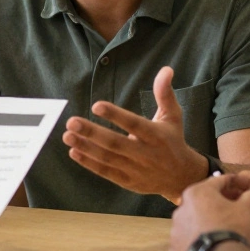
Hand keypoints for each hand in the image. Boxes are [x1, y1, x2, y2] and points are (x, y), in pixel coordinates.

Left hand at [62, 66, 206, 202]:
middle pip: (115, 143)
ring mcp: (135, 169)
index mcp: (156, 136)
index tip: (96, 105)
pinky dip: (89, 163)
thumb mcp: (172, 116)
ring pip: (107, 158)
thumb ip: (165, 94)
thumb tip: (166, 69)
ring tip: (67, 135)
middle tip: (71, 122)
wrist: (182, 178)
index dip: (115, 115)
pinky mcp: (128, 181)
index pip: (134, 124)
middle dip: (92, 132)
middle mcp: (145, 154)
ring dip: (86, 147)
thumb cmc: (173, 141)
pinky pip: (106, 172)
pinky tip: (74, 151)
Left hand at [168, 174, 249, 250]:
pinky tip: (211, 248)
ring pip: (194, 224)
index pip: (218, 182)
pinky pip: (189, 244)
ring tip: (222, 232)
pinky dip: (199, 244)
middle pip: (203, 203)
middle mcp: (181, 209)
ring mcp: (175, 232)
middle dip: (218, 204)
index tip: (241, 185)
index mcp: (197, 193)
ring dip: (206, 224)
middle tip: (234, 209)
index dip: (233, 183)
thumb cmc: (234, 230)